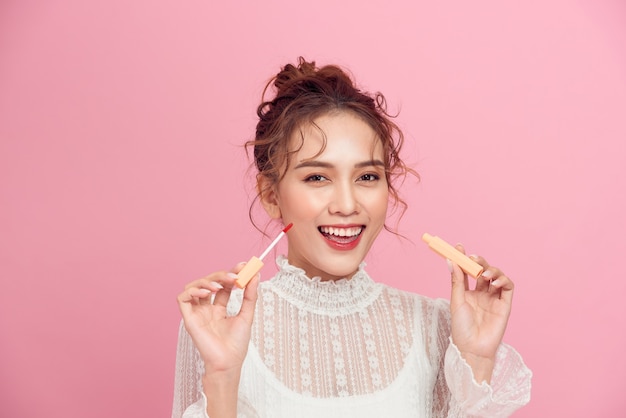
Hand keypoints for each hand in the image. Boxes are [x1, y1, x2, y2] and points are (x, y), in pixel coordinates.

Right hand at [176, 263, 258, 375]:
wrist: (229, 363)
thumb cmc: (236, 345)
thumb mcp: (247, 315)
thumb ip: (250, 296)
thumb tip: (256, 275)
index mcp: (218, 309)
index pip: (223, 285)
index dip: (231, 273)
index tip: (243, 266)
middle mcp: (206, 309)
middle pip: (209, 282)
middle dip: (222, 275)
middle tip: (235, 276)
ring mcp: (197, 313)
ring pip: (194, 286)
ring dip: (207, 281)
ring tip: (220, 285)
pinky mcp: (189, 318)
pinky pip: (183, 298)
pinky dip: (193, 291)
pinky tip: (207, 293)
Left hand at [448, 245, 514, 381]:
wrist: (472, 348)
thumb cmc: (461, 328)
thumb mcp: (456, 301)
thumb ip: (456, 281)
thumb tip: (450, 260)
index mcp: (468, 292)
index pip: (467, 270)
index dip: (464, 258)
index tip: (458, 246)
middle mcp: (482, 293)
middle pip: (483, 270)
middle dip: (479, 261)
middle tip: (473, 258)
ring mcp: (494, 298)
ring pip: (496, 276)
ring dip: (491, 270)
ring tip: (484, 274)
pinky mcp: (505, 304)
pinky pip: (508, 287)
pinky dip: (503, 280)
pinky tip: (493, 283)